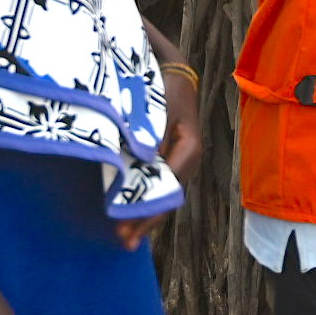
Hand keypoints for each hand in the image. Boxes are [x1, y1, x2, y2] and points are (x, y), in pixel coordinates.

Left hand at [113, 65, 204, 249]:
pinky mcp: (170, 162)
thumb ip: (151, 134)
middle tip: (125, 240)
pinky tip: (133, 219)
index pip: (168, 184)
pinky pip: (159, 188)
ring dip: (146, 217)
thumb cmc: (165, 87)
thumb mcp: (158, 106)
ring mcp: (180, 163)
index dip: (148, 205)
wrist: (174, 74)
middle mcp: (188, 161)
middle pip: (168, 197)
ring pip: (164, 197)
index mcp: (190, 148)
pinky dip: (146, 204)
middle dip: (147, 219)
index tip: (128, 221)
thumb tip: (145, 162)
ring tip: (127, 238)